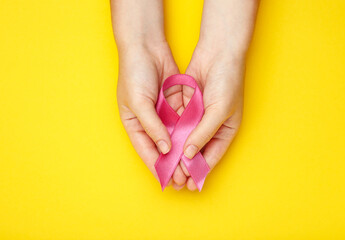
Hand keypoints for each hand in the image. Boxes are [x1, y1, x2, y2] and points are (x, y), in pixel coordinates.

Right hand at [117, 42, 191, 189]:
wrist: (145, 46)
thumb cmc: (134, 74)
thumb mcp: (139, 103)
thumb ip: (152, 127)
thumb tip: (165, 149)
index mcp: (134, 124)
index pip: (147, 152)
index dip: (158, 167)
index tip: (170, 181)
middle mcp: (148, 122)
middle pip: (162, 149)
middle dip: (173, 164)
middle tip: (185, 178)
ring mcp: (162, 114)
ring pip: (174, 138)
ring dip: (182, 151)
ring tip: (192, 166)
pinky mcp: (173, 104)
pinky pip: (182, 123)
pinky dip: (188, 134)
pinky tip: (198, 144)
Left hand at [181, 0, 257, 190]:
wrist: (219, 52)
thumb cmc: (227, 82)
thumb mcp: (219, 111)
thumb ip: (203, 134)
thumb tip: (189, 155)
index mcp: (225, 130)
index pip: (211, 157)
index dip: (199, 171)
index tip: (188, 184)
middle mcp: (211, 126)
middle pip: (196, 151)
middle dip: (185, 165)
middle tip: (173, 179)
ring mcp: (199, 116)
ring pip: (185, 139)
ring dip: (176, 151)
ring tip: (165, 166)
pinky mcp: (187, 106)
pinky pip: (178, 124)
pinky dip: (172, 134)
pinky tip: (162, 144)